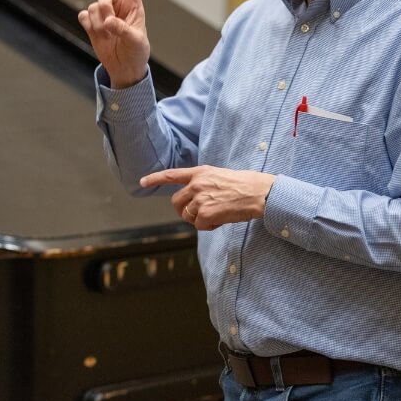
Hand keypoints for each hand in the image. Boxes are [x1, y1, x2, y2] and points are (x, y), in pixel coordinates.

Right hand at [77, 0, 150, 87]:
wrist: (124, 67)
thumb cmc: (136, 51)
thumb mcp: (136, 41)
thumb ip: (123, 29)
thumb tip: (107, 22)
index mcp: (133, 4)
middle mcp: (117, 5)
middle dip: (103, 6)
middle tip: (108, 22)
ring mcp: (103, 14)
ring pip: (93, 7)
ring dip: (98, 22)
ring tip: (108, 35)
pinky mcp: (91, 24)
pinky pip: (83, 16)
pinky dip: (88, 25)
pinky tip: (97, 34)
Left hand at [142, 165, 275, 230]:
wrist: (258, 193)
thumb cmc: (244, 185)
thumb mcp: (218, 176)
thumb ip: (202, 183)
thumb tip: (192, 198)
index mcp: (199, 173)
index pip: (171, 175)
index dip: (155, 178)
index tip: (142, 182)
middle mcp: (196, 185)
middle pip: (176, 202)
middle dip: (184, 210)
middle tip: (199, 214)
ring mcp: (199, 199)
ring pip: (186, 215)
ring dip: (198, 219)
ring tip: (216, 215)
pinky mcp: (205, 214)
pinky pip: (198, 225)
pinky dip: (208, 227)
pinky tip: (220, 221)